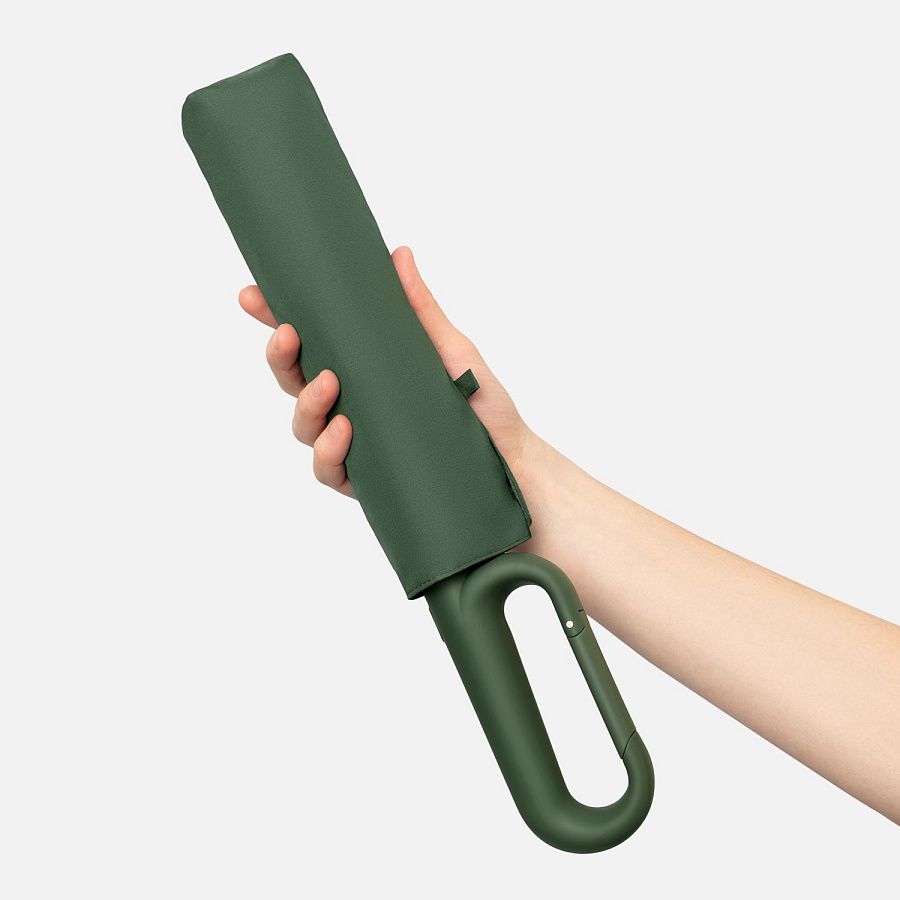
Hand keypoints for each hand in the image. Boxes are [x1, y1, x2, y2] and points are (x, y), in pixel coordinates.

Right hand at [238, 246, 537, 498]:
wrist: (514, 462)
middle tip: (288, 334)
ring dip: (306, 404)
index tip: (253, 295)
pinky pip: (329, 469)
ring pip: (303, 426)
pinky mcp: (367, 480)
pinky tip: (345, 431)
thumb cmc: (484, 406)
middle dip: (280, 357)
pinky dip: (329, 451)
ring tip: (331, 384)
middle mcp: (350, 406)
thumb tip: (399, 254)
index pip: (310, 344)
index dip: (275, 319)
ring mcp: (355, 444)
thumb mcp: (451, 350)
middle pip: (293, 382)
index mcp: (363, 370)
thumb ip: (420, 309)